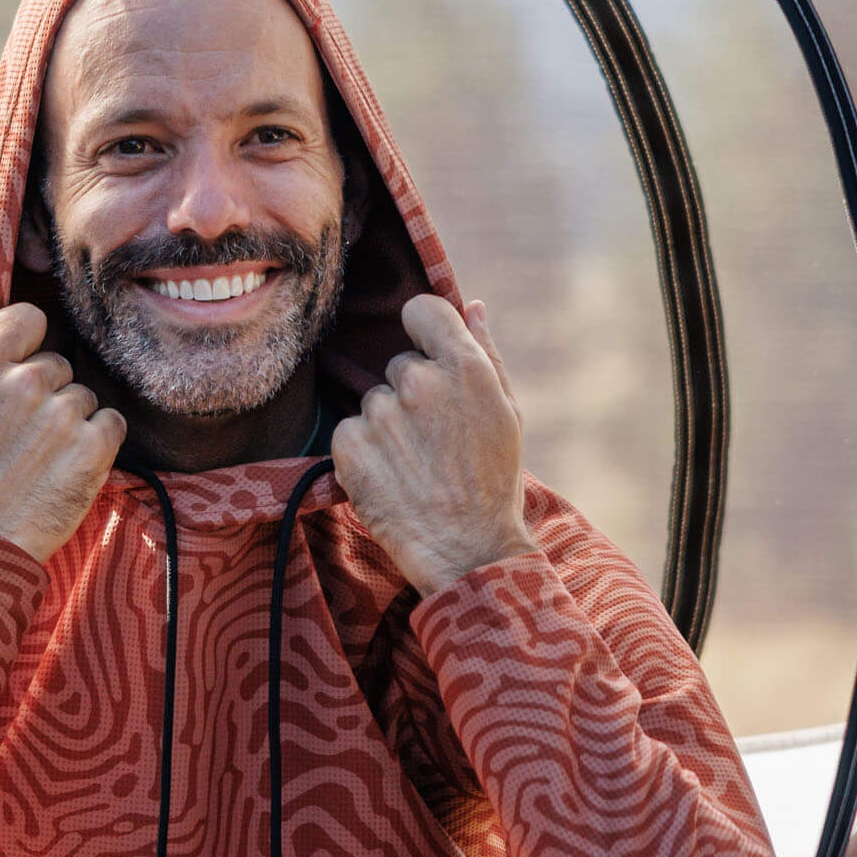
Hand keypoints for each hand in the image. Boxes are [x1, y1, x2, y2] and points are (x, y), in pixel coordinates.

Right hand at [0, 301, 126, 563]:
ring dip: (73, 423)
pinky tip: (67, 470)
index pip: (27, 318)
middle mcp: (21, 385)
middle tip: (24, 439)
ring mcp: (60, 415)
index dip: (30, 343)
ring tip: (41, 461)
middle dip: (48, 395)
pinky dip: (98, 445)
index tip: (23, 369)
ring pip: (85, 397)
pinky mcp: (93, 447)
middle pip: (58, 365)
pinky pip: (111, 423)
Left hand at [331, 296, 535, 596]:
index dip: (424, 331)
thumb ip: (486, 353)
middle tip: (435, 440)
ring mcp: (380, 413)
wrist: (466, 551)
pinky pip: (349, 431)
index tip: (429, 354)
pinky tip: (391, 479)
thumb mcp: (506, 414)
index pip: (422, 309)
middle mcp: (419, 382)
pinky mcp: (349, 444)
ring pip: (373, 402)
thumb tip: (472, 305)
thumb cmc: (492, 482)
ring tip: (416, 466)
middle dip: (412, 394)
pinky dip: (363, 453)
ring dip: (387, 427)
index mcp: (464, 367)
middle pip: (398, 364)